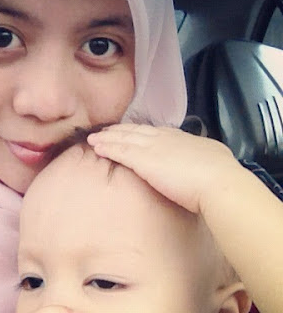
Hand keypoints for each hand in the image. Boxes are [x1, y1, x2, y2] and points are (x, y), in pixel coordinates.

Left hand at [87, 123, 242, 213]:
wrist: (217, 182)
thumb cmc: (219, 173)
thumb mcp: (212, 156)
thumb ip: (199, 154)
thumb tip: (200, 156)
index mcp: (179, 137)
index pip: (153, 132)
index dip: (138, 131)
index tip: (129, 131)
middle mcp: (163, 138)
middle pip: (135, 131)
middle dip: (119, 130)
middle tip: (105, 130)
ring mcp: (151, 147)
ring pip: (124, 138)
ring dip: (107, 137)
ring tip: (94, 137)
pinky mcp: (142, 160)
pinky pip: (119, 151)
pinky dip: (107, 148)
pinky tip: (96, 147)